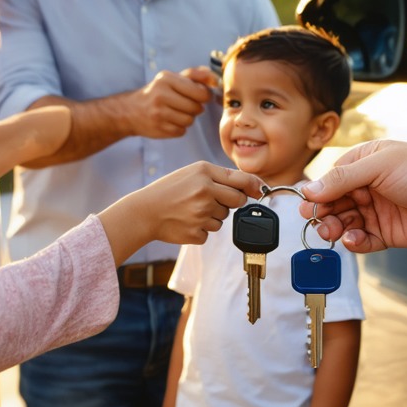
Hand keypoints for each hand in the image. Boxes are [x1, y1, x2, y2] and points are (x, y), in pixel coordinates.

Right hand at [129, 66, 217, 138]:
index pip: (200, 91)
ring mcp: (159, 113)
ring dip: (187, 118)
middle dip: (195, 108)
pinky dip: (179, 128)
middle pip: (196, 107)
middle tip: (186, 105)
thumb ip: (193, 75)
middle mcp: (161, 95)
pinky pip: (182, 131)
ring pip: (190, 120)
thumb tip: (213, 76)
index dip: (205, 95)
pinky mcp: (159, 129)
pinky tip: (170, 121)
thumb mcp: (171, 79)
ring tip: (177, 113)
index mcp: (166, 79)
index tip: (200, 96)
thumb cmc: (156, 93)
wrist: (130, 111)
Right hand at [141, 161, 263, 244]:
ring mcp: (201, 214)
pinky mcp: (196, 233)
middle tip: (212, 200)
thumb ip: (220, 176)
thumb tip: (251, 185)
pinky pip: (210, 233)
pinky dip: (201, 230)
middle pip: (238, 200)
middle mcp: (205, 191)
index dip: (255, 186)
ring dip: (212, 216)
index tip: (262, 190)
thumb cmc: (169, 190)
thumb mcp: (192, 173)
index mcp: (204, 173)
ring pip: (223, 219)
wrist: (144, 212)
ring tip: (192, 210)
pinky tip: (186, 222)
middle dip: (231, 202)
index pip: (240, 179)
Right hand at [298, 140, 406, 252]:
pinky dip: (354, 242)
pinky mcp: (387, 233)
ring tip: (332, 232)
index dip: (318, 192)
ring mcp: (377, 211)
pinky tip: (353, 240)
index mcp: (364, 163)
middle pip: (334, 203)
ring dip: (335, 228)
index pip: (331, 179)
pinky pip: (362, 240)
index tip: (307, 204)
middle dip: (323, 213)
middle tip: (316, 221)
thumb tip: (310, 189)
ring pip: (344, 223)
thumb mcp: (380, 167)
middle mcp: (368, 187)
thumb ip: (343, 178)